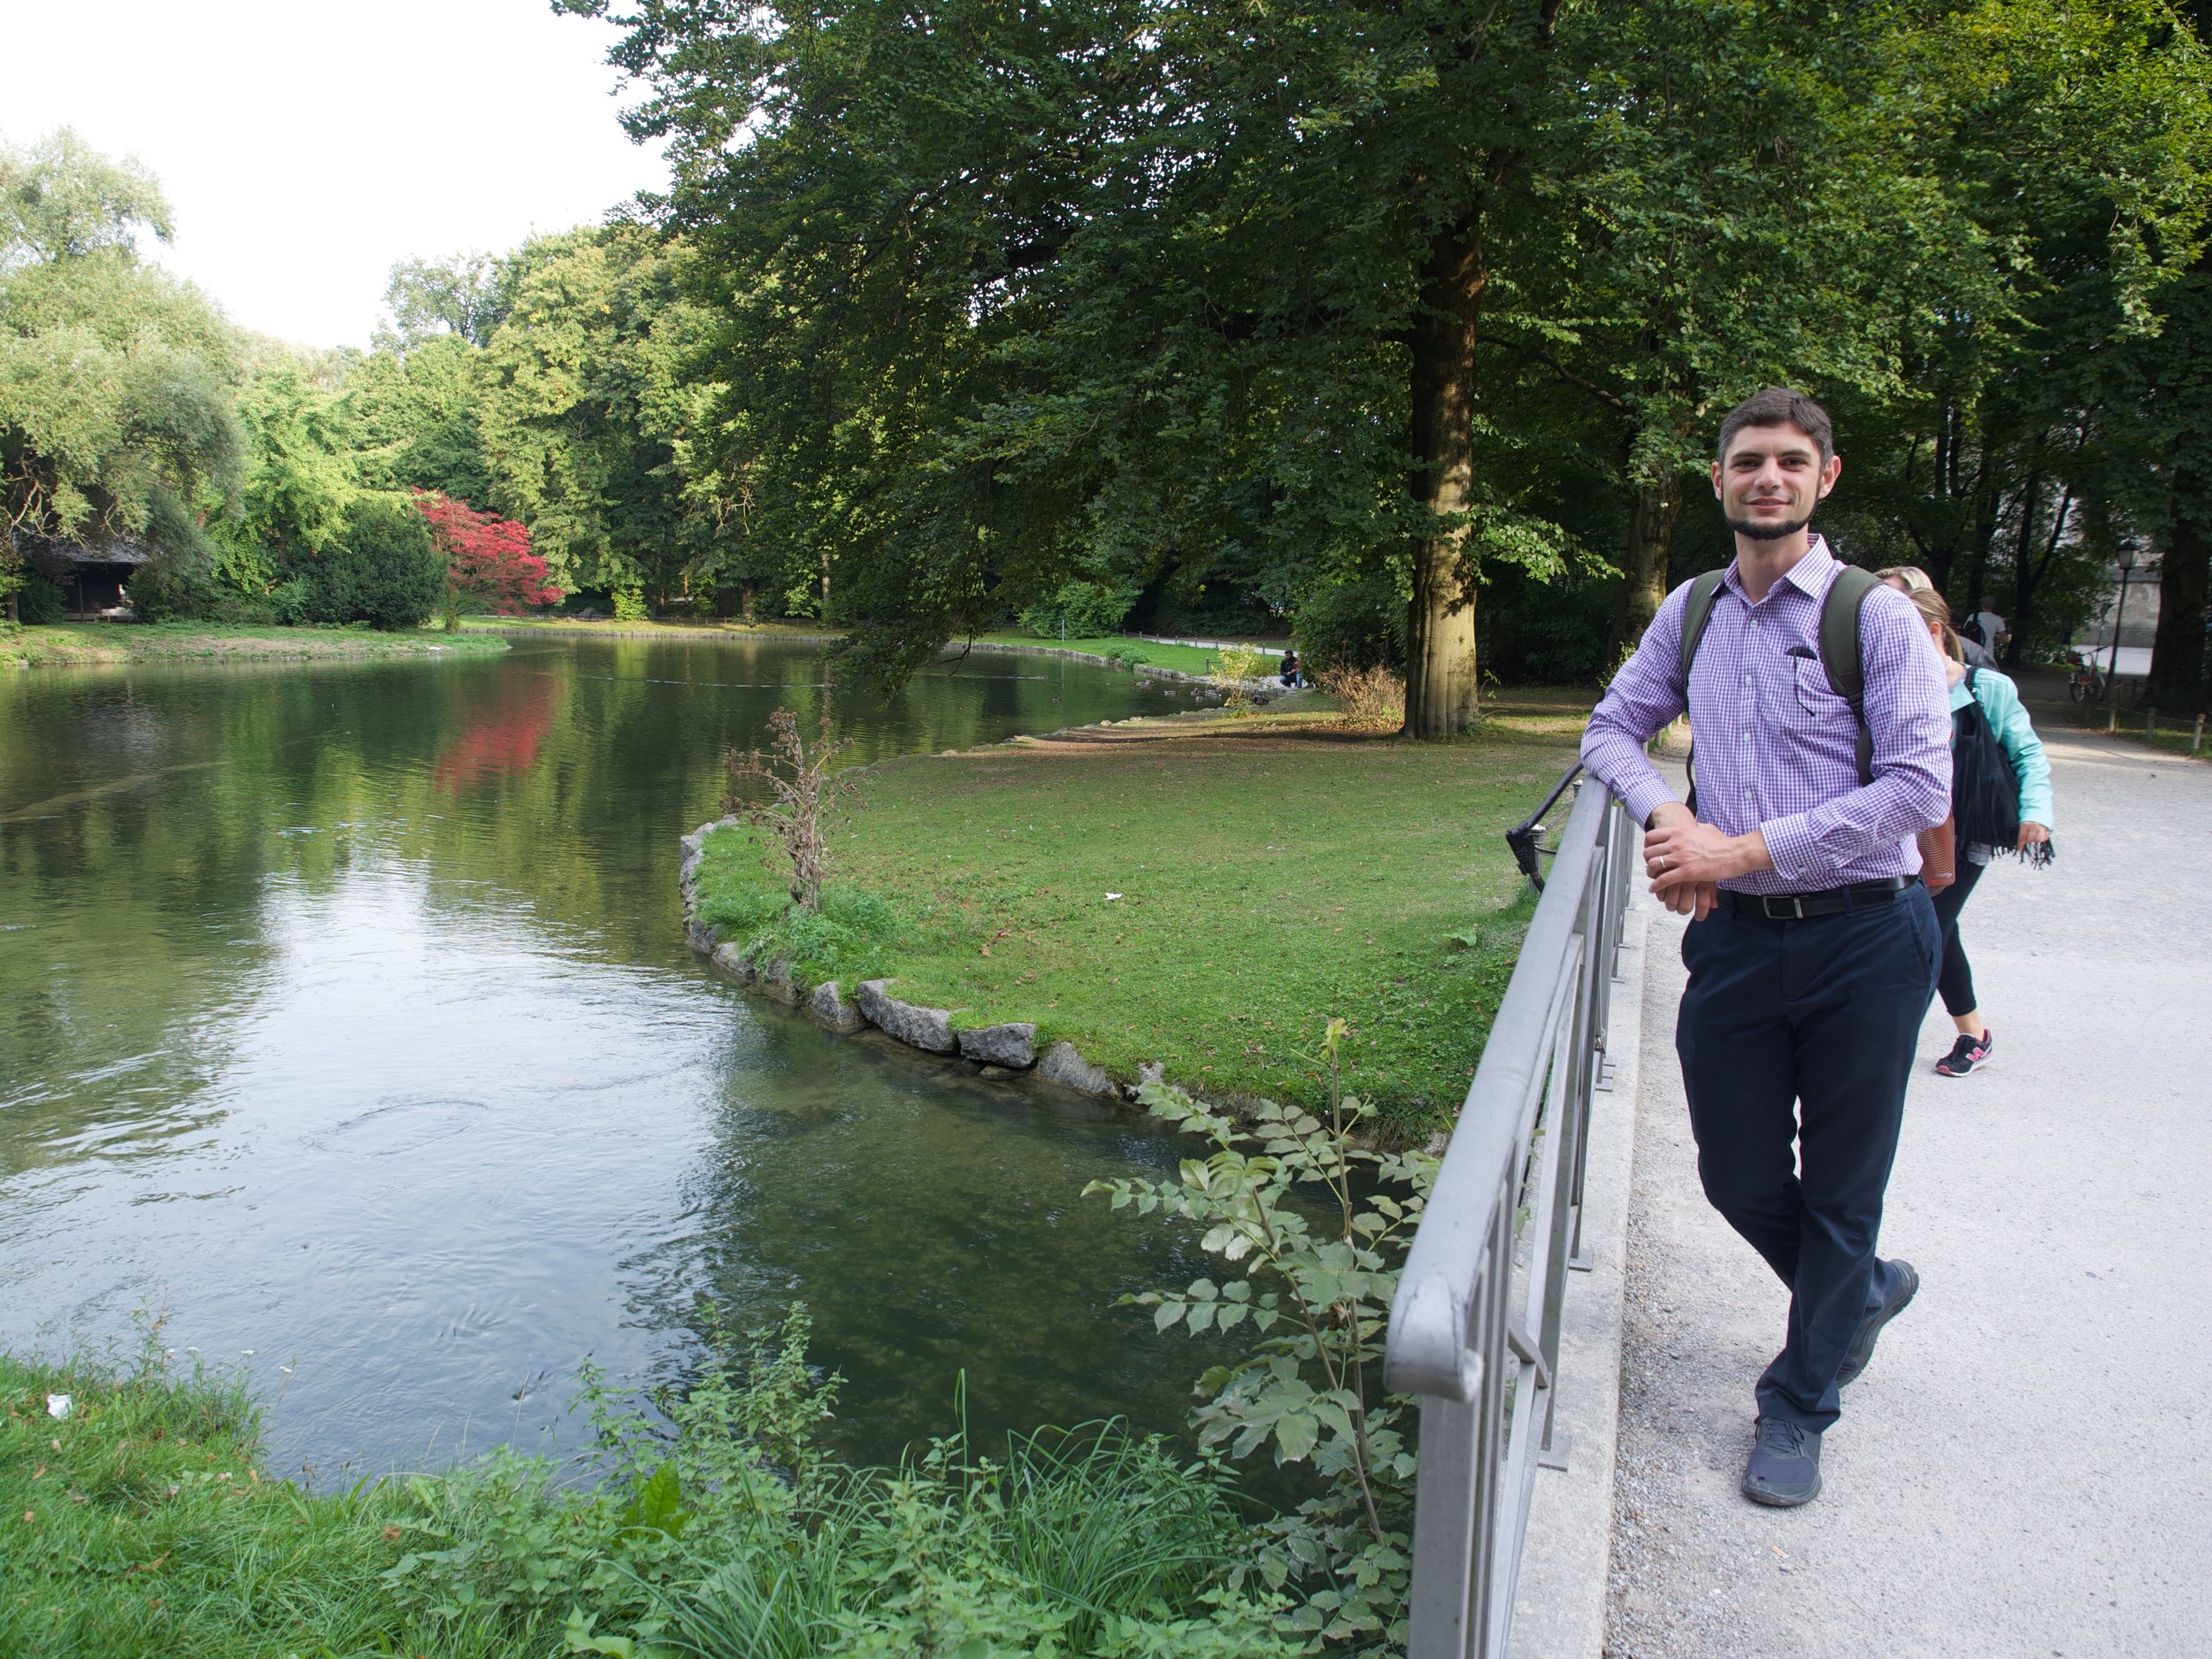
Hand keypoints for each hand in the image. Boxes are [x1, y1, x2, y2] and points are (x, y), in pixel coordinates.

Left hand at [1643, 815, 1772, 921]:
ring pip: (1654, 865)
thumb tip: (1695, 825)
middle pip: (1650, 852)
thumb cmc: (1724, 843)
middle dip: (1647, 861)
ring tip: (1653, 878)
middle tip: (1651, 866)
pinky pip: (1664, 880)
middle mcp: (1677, 843)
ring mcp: (1681, 857)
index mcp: (1680, 831)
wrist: (1735, 853)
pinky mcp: (1687, 872)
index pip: (1652, 837)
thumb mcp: (1707, 828)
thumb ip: (1697, 827)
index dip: (1647, 846)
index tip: (1649, 852)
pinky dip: (1656, 886)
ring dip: (1651, 874)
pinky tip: (1655, 889)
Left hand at [2018, 821, 2048, 850]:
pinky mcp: (2047, 828)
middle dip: (2029, 841)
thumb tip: (2020, 843)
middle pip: (2031, 839)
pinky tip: (2040, 836)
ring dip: (2036, 840)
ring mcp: (2041, 827)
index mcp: (2025, 825)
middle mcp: (2033, 826)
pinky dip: (2043, 838)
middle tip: (2028, 839)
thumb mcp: (2022, 824)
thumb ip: (2022, 832)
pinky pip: (2046, 837)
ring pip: (2039, 839)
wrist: (2037, 811)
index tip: (2019, 849)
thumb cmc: (2028, 819)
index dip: (2020, 844)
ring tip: (2035, 838)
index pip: (2022, 837)